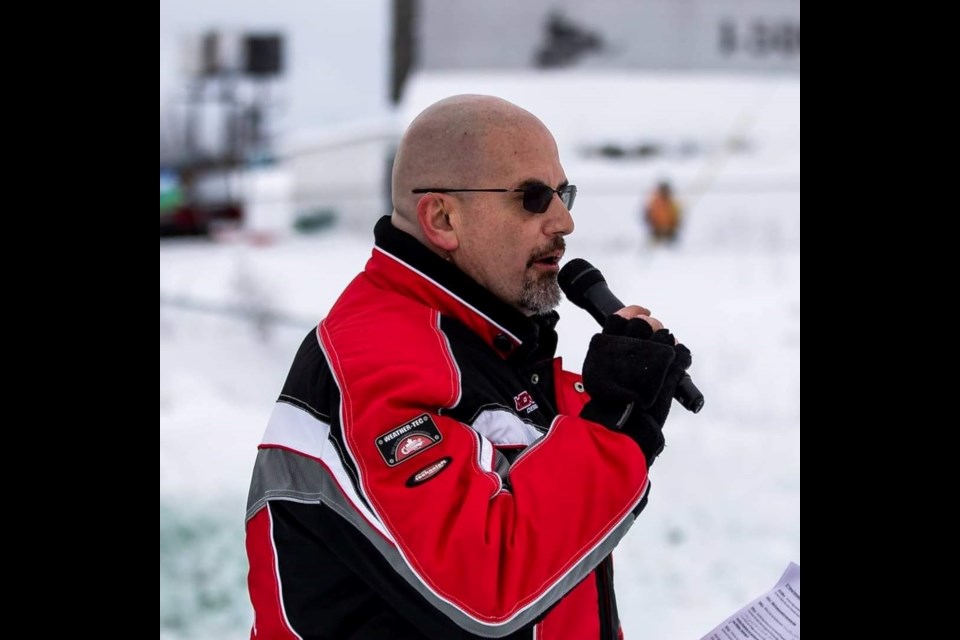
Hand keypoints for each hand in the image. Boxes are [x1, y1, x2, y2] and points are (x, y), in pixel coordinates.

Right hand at [579, 314, 692, 465]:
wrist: (623, 420)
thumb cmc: (607, 402)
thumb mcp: (596, 371)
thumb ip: (608, 354)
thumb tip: (618, 344)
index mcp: (609, 343)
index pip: (622, 316)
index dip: (634, 312)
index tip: (641, 312)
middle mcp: (631, 344)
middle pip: (645, 322)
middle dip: (651, 326)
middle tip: (654, 337)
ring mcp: (653, 353)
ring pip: (665, 334)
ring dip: (667, 342)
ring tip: (665, 355)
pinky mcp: (671, 366)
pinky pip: (682, 352)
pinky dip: (682, 356)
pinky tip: (677, 364)